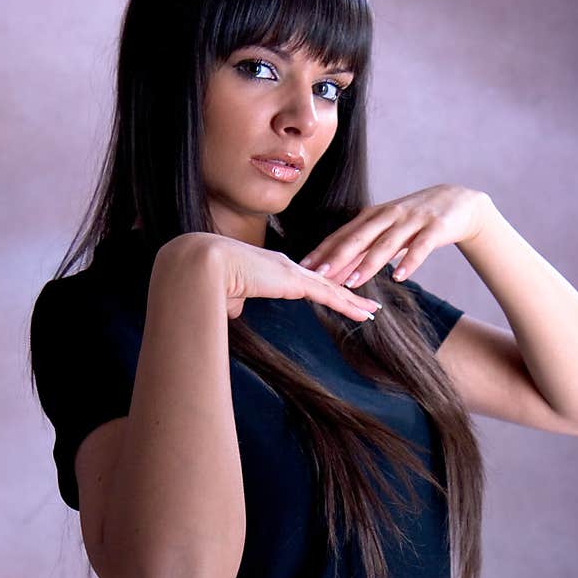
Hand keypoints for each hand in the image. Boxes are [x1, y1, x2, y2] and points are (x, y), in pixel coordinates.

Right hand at [158, 232, 382, 321]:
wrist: (204, 264)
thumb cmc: (208, 280)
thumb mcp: (226, 294)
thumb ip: (235, 301)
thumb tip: (232, 310)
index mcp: (270, 268)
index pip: (303, 279)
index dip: (320, 286)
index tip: (334, 292)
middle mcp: (285, 266)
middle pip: (324, 280)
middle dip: (346, 291)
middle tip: (365, 301)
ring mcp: (292, 272)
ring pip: (332, 288)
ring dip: (354, 301)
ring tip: (373, 311)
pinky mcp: (294, 281)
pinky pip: (329, 295)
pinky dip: (348, 305)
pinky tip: (364, 313)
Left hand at [297, 185, 492, 287]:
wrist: (458, 202)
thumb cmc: (415, 220)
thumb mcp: (386, 231)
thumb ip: (363, 250)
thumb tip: (335, 272)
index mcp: (373, 216)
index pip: (342, 234)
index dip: (323, 251)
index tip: (303, 267)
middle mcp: (389, 216)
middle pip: (359, 237)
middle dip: (337, 256)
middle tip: (319, 274)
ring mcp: (412, 221)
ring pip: (387, 243)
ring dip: (369, 264)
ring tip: (353, 282)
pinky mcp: (435, 228)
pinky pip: (421, 247)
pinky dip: (409, 261)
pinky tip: (400, 277)